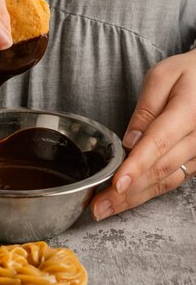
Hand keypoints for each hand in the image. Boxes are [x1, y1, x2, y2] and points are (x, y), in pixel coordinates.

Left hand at [91, 49, 195, 219]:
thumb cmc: (188, 74)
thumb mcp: (163, 76)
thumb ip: (146, 108)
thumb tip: (130, 141)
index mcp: (189, 112)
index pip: (158, 143)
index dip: (136, 166)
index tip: (117, 183)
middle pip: (159, 169)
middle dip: (127, 191)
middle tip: (98, 206)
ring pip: (166, 181)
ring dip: (135, 198)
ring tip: (105, 209)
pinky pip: (172, 180)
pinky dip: (148, 192)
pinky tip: (126, 199)